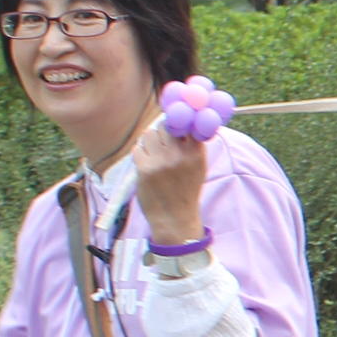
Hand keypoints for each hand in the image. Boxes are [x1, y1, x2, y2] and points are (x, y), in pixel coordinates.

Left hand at [130, 112, 208, 243]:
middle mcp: (179, 154)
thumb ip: (193, 145)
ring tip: (155, 156)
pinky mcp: (144, 168)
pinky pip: (137, 148)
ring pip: (148, 134)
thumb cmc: (186, 189)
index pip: (187, 122)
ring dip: (149, 142)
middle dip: (162, 131)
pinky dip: (140, 154)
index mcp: (196, 153)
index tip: (176, 121)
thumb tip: (184, 120)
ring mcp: (161, 161)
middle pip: (165, 125)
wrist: (174, 217)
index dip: (180, 119)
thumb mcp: (199, 166)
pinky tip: (147, 166)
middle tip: (163, 143)